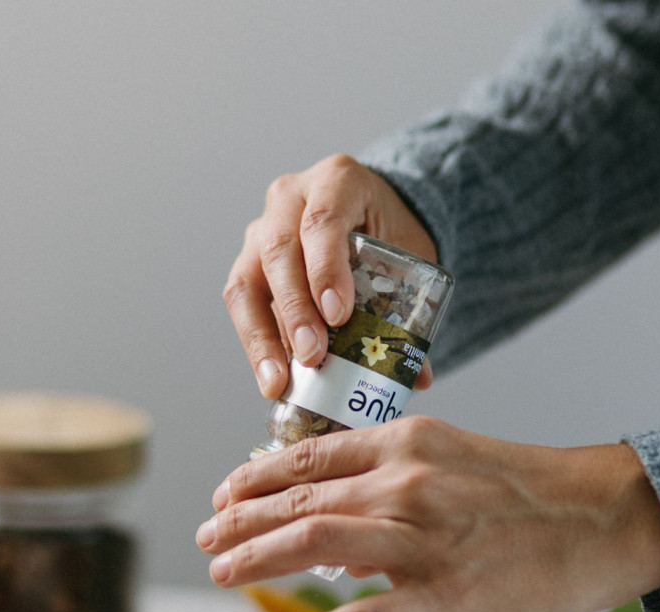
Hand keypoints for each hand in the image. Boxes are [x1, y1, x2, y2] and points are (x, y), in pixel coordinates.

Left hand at [196, 417, 659, 611]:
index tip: (224, 495)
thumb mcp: (452, 458)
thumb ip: (387, 484)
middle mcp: (402, 483)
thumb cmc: (531, 490)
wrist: (609, 516)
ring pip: (310, 543)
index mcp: (404, 443)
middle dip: (238, 521)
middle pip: (296, 500)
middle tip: (206, 537)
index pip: (307, 455)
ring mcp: (419, 539)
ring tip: (218, 573)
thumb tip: (332, 532)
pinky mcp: (441, 595)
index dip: (253, 478)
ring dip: (254, 559)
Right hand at [223, 154, 438, 399]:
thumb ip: (411, 309)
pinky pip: (241, 305)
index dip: (326, 269)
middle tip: (312, 355)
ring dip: (262, 337)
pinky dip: (255, 345)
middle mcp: (289, 199)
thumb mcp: (409, 257)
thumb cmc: (388, 234)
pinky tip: (271, 378)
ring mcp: (260, 231)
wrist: (370, 218)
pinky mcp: (247, 264)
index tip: (338, 315)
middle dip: (294, 310)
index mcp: (337, 180)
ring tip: (279, 382)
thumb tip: (418, 377)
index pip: (323, 221)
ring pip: (246, 283)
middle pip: (279, 252)